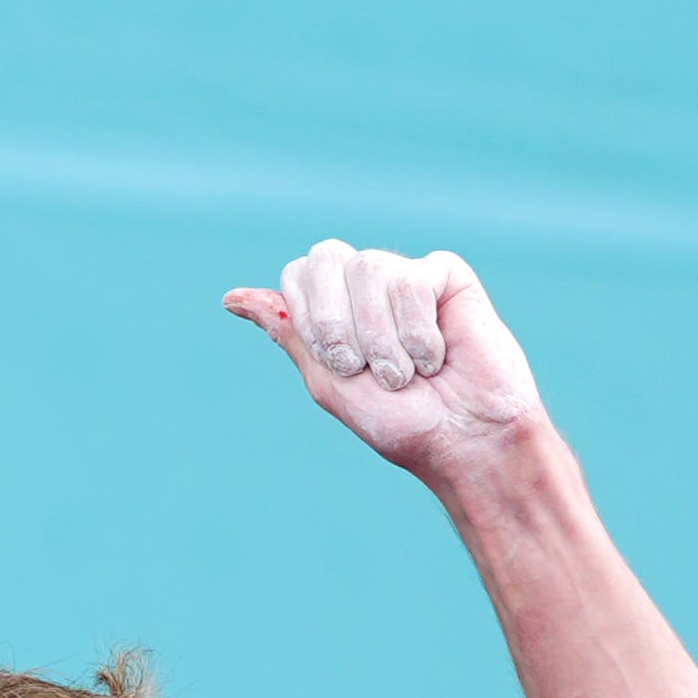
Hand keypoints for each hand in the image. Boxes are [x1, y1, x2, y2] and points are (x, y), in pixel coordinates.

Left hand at [223, 242, 544, 481]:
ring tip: (405, 373)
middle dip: (337, 321)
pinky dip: (418, 330)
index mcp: (335, 309)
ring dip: (380, 336)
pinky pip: (412, 278)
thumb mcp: (329, 383)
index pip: (298, 274)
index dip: (311, 317)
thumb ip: (290, 333)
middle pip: (324, 256)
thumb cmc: (402, 423)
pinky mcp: (446, 275)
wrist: (466, 441)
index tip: (340, 364)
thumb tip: (231, 298)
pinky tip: (436, 356)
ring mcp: (406, 276)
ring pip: (368, 267)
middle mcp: (367, 285)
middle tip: (362, 366)